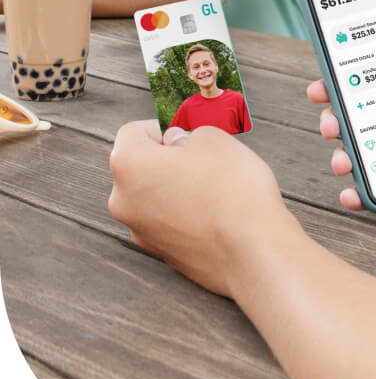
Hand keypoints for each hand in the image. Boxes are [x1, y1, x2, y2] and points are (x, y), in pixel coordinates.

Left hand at [108, 119, 295, 297]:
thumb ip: (186, 134)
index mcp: (128, 165)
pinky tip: (216, 211)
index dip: (162, 126)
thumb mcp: (214, 138)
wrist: (250, 250)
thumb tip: (177, 145)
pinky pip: (167, 220)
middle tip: (205, 157)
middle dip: (168, 158)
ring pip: (153, 195)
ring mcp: (139, 231)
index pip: (132, 133)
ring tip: (215, 186)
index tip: (188, 132)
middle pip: (139, 167)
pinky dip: (184, 211)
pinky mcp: (159, 252)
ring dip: (176, 185)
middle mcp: (122, 201)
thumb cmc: (231, 188)